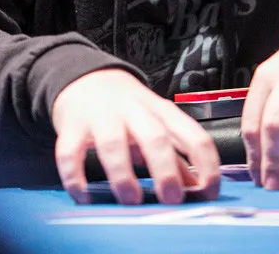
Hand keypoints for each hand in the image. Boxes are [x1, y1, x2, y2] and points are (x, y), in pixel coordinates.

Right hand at [51, 68, 220, 204]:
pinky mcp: (71, 126)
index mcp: (163, 113)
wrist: (86, 79)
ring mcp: (101, 117)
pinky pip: (70, 152)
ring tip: (130, 200)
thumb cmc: (128, 109)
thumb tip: (199, 191)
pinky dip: (75, 176)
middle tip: (172, 200)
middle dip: (165, 170)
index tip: (209, 193)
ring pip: (113, 143)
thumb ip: (178, 157)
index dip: (207, 164)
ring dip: (123, 175)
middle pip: (154, 137)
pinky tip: (83, 196)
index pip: (194, 135)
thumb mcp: (158, 125)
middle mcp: (134, 112)